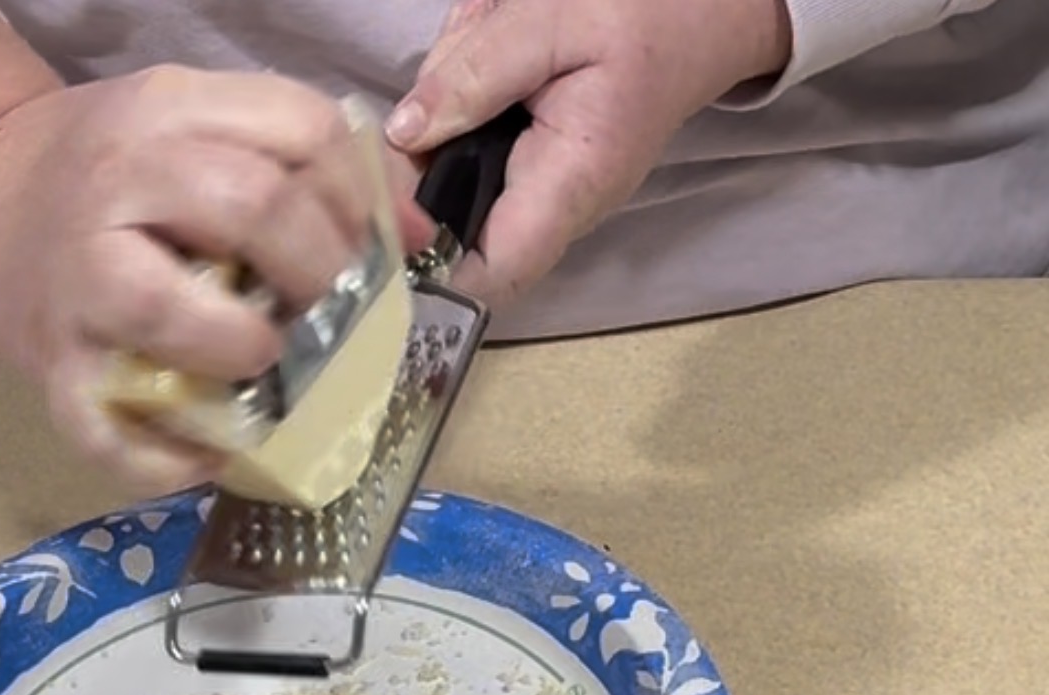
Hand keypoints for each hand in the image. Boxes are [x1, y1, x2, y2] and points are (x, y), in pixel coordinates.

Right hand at [0, 67, 434, 490]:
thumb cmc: (125, 190)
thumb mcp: (203, 136)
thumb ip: (305, 168)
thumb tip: (415, 231)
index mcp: (168, 115)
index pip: (299, 131)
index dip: (356, 197)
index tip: (363, 246)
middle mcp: (117, 187)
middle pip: (248, 206)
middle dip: (318, 268)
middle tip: (326, 309)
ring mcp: (78, 285)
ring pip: (164, 308)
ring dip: (240, 345)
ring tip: (263, 361)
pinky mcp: (56, 375)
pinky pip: (113, 434)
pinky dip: (173, 460)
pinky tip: (210, 452)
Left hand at [386, 0, 791, 303]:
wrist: (703, 7)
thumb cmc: (645, 9)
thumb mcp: (551, 18)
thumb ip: (473, 75)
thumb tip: (405, 133)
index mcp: (571, 182)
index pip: (489, 276)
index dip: (428, 272)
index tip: (383, 226)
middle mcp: (559, 210)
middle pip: (457, 239)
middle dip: (419, 184)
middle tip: (418, 111)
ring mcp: (547, 198)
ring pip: (457, 197)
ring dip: (438, 138)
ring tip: (473, 59)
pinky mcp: (535, 175)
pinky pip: (474, 169)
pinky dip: (457, 122)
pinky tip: (478, 71)